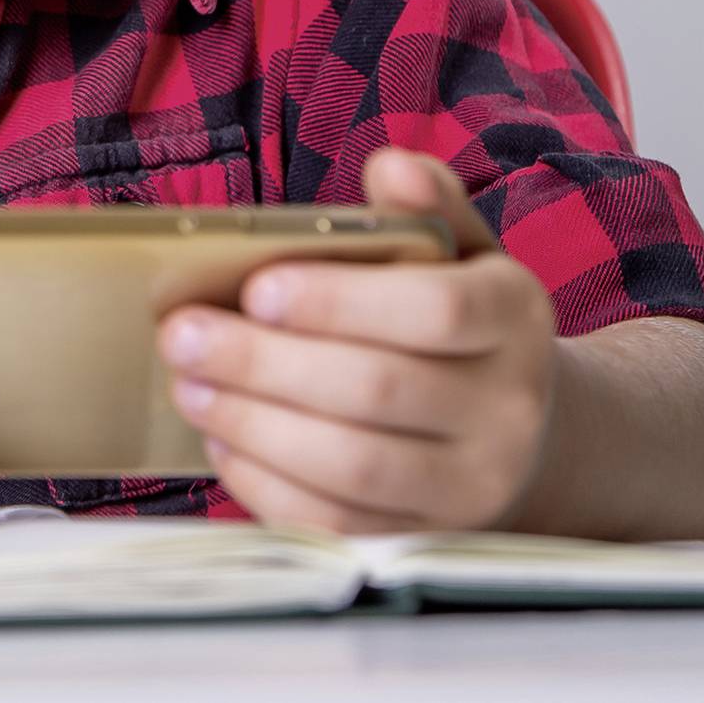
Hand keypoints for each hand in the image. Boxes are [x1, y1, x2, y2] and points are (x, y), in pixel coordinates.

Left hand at [157, 148, 557, 532]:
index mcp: (515, 317)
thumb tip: (390, 163)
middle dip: (265, 363)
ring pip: (353, 465)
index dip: (340, 300)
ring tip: (189, 385)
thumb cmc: (464, 325)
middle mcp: (509, 408)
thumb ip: (427, 206)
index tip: (256, 289)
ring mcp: (471, 486)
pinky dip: (268, 485)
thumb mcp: (464, 254)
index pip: (437, 309)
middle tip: (183, 336)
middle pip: (379, 391)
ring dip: (254, 424)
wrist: (520, 433)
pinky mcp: (425, 540)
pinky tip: (223, 441)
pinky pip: (338, 524)